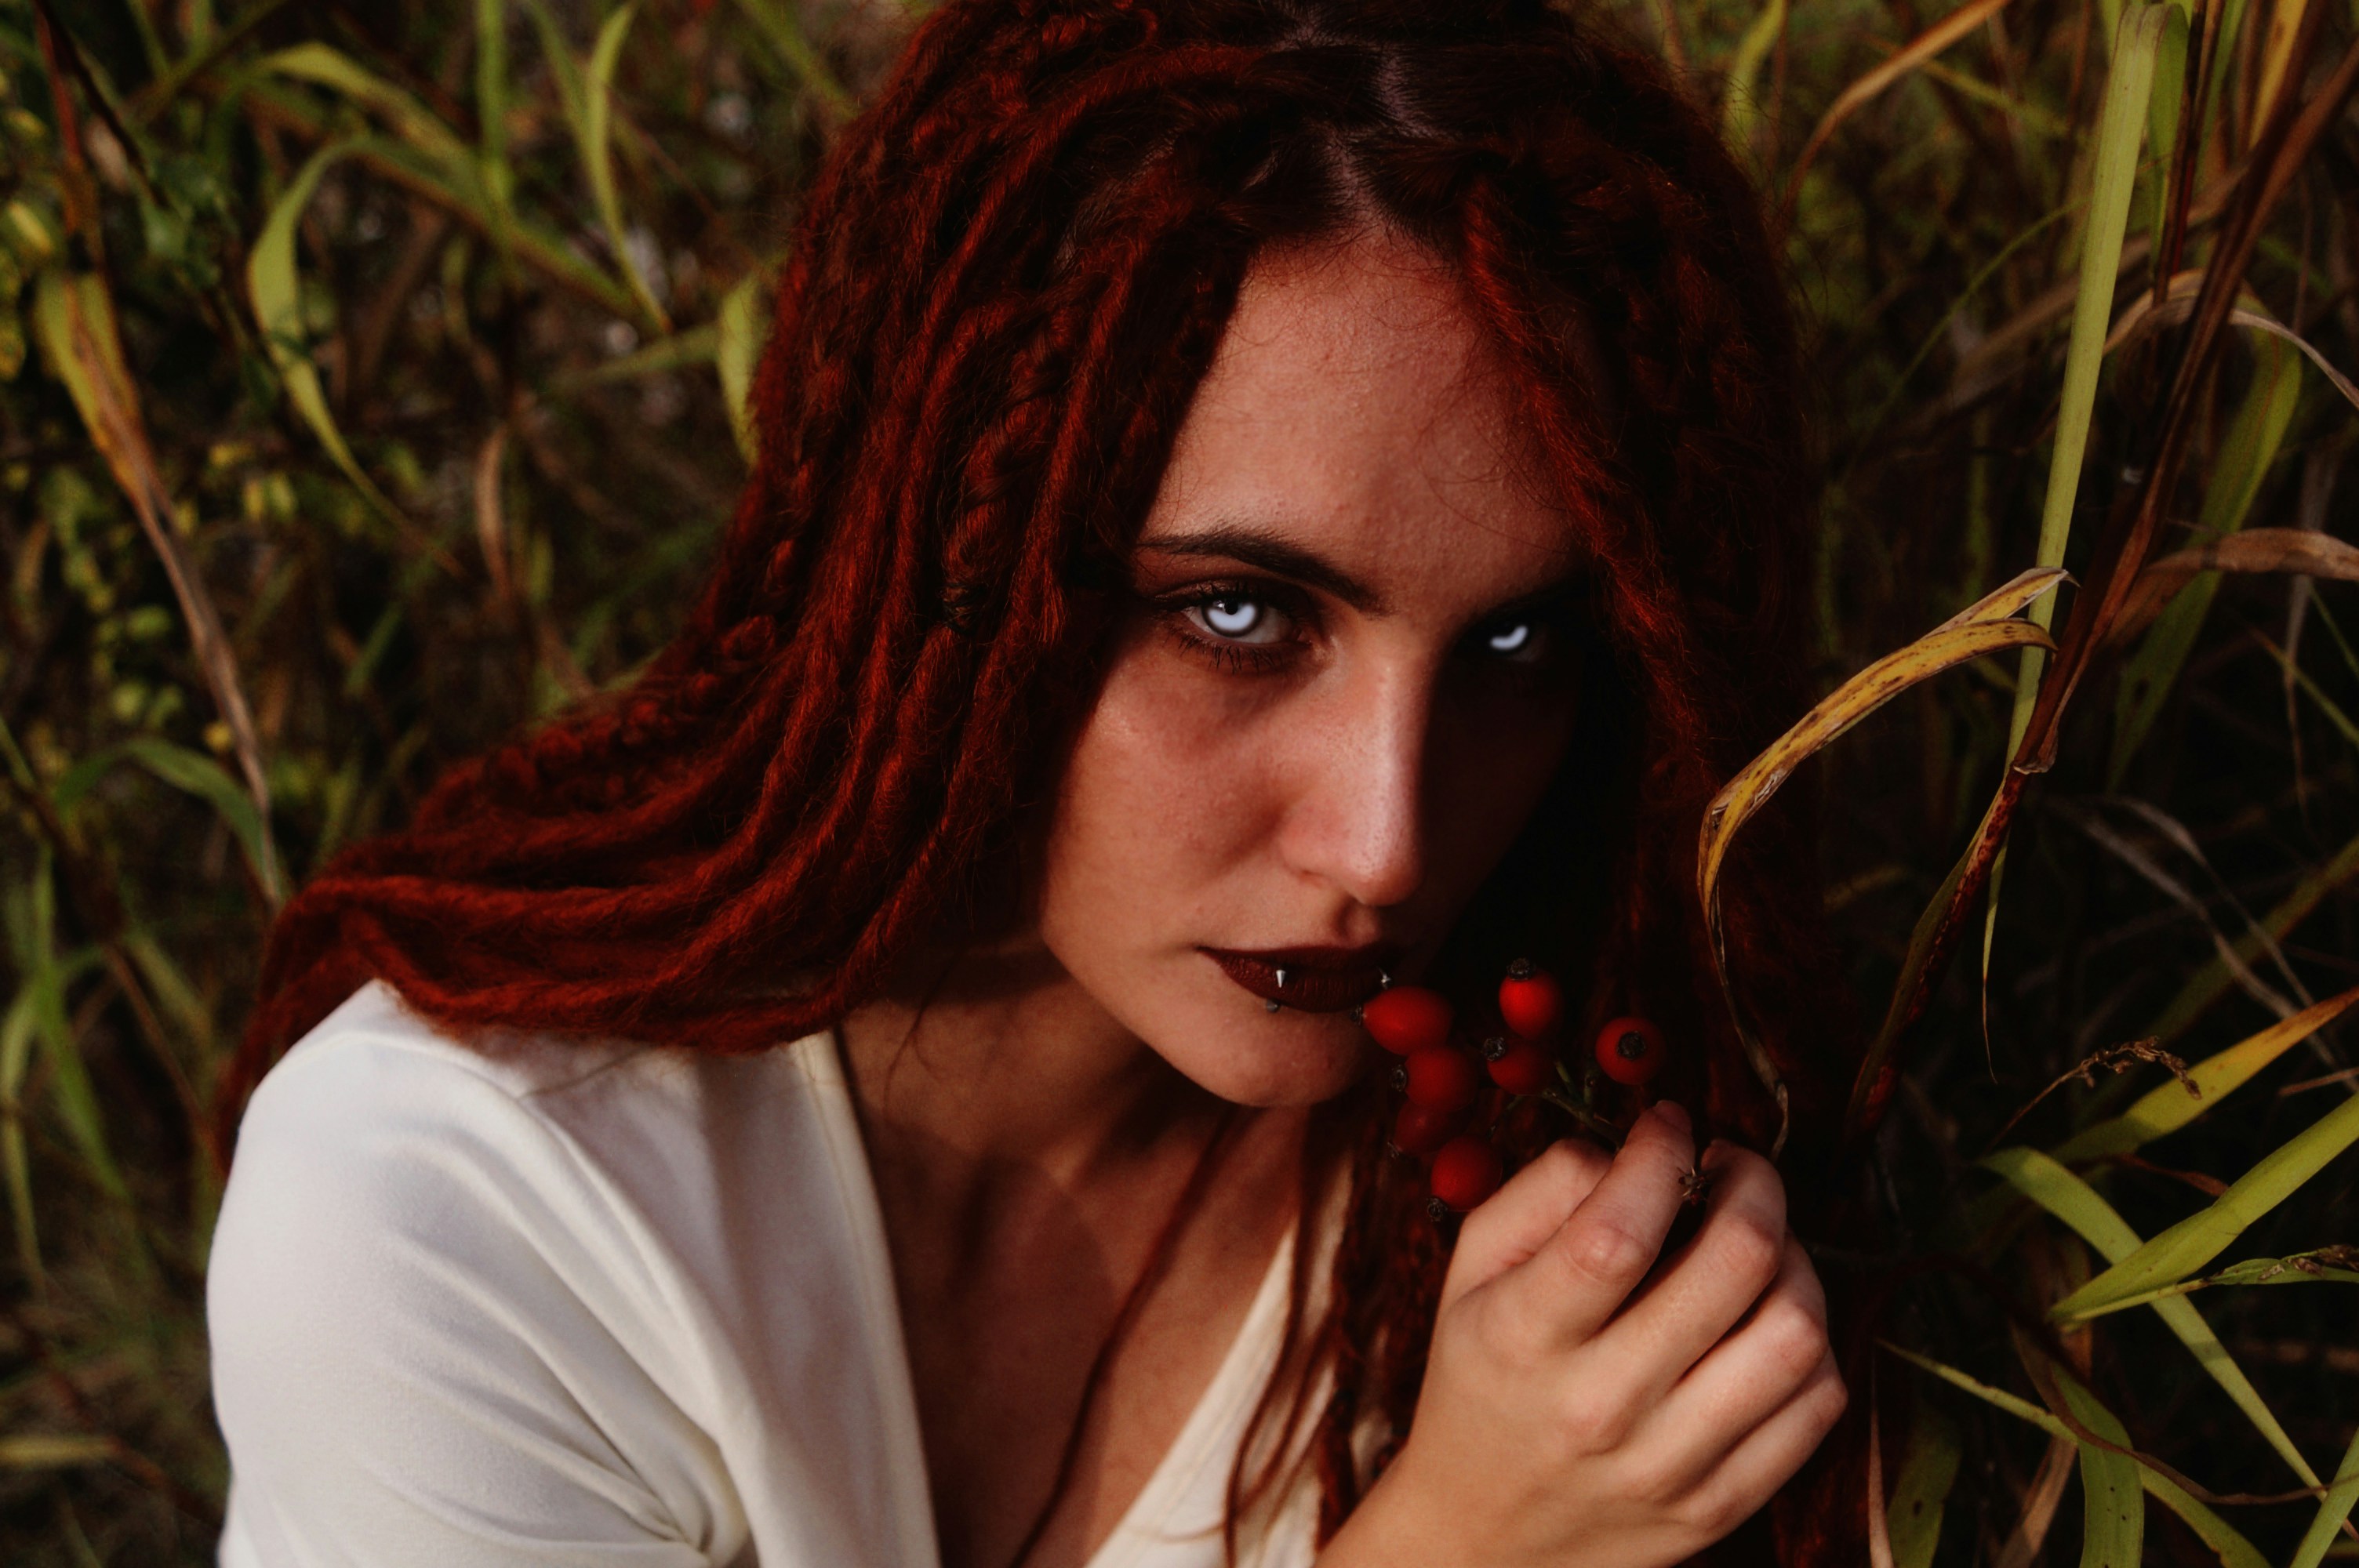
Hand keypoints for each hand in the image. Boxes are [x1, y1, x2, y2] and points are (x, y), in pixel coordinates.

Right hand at [1323, 1104, 1845, 1567]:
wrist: (1481, 1539)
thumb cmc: (1481, 1381)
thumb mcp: (1469, 1273)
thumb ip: (1539, 1191)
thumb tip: (1632, 1149)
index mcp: (1522, 1338)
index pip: (1618, 1229)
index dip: (1662, 1154)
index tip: (1668, 1127)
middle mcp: (1600, 1407)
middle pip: (1734, 1265)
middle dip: (1752, 1184)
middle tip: (1731, 1169)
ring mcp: (1670, 1466)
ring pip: (1794, 1333)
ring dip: (1795, 1261)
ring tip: (1757, 1245)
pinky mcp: (1720, 1506)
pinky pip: (1815, 1406)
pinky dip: (1809, 1342)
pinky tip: (1764, 1318)